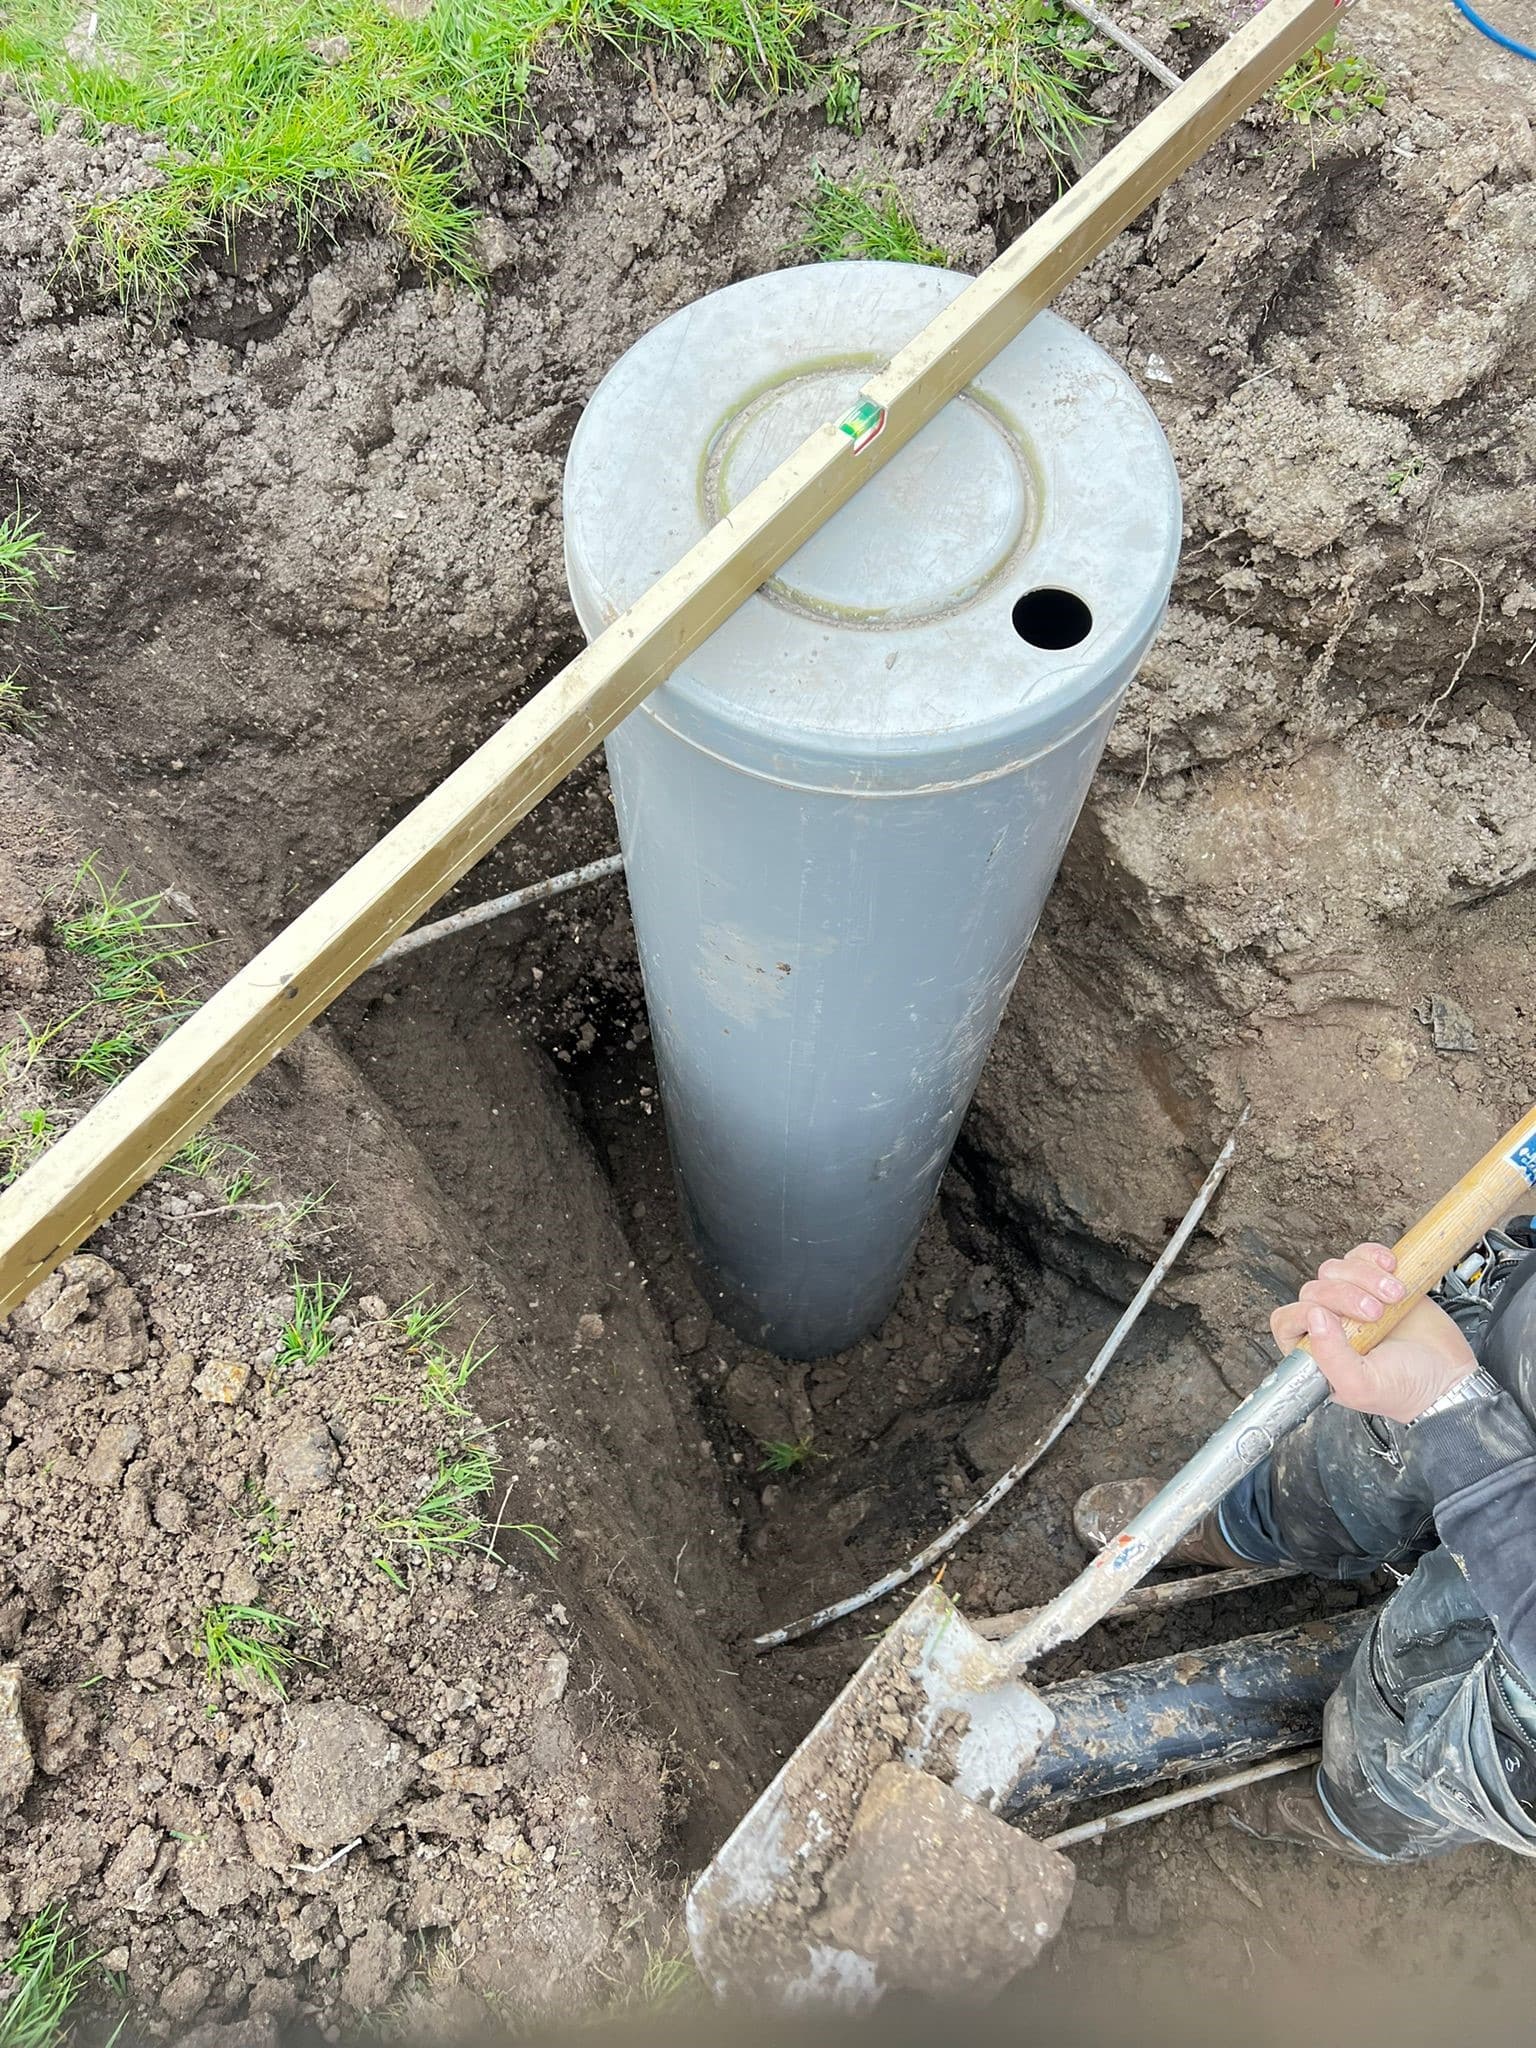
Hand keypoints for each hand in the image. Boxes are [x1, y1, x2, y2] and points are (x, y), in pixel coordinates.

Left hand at [1271, 1242, 1478, 1424]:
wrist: (1450, 1378)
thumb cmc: (1406, 1391)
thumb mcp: (1362, 1385)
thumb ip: (1331, 1357)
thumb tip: (1314, 1317)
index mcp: (1316, 1353)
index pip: (1287, 1320)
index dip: (1303, 1313)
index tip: (1333, 1320)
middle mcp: (1330, 1325)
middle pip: (1314, 1290)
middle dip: (1344, 1296)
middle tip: (1375, 1313)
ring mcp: (1352, 1301)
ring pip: (1336, 1270)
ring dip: (1364, 1276)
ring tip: (1394, 1294)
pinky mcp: (1377, 1283)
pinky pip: (1361, 1257)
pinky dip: (1374, 1257)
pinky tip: (1392, 1268)